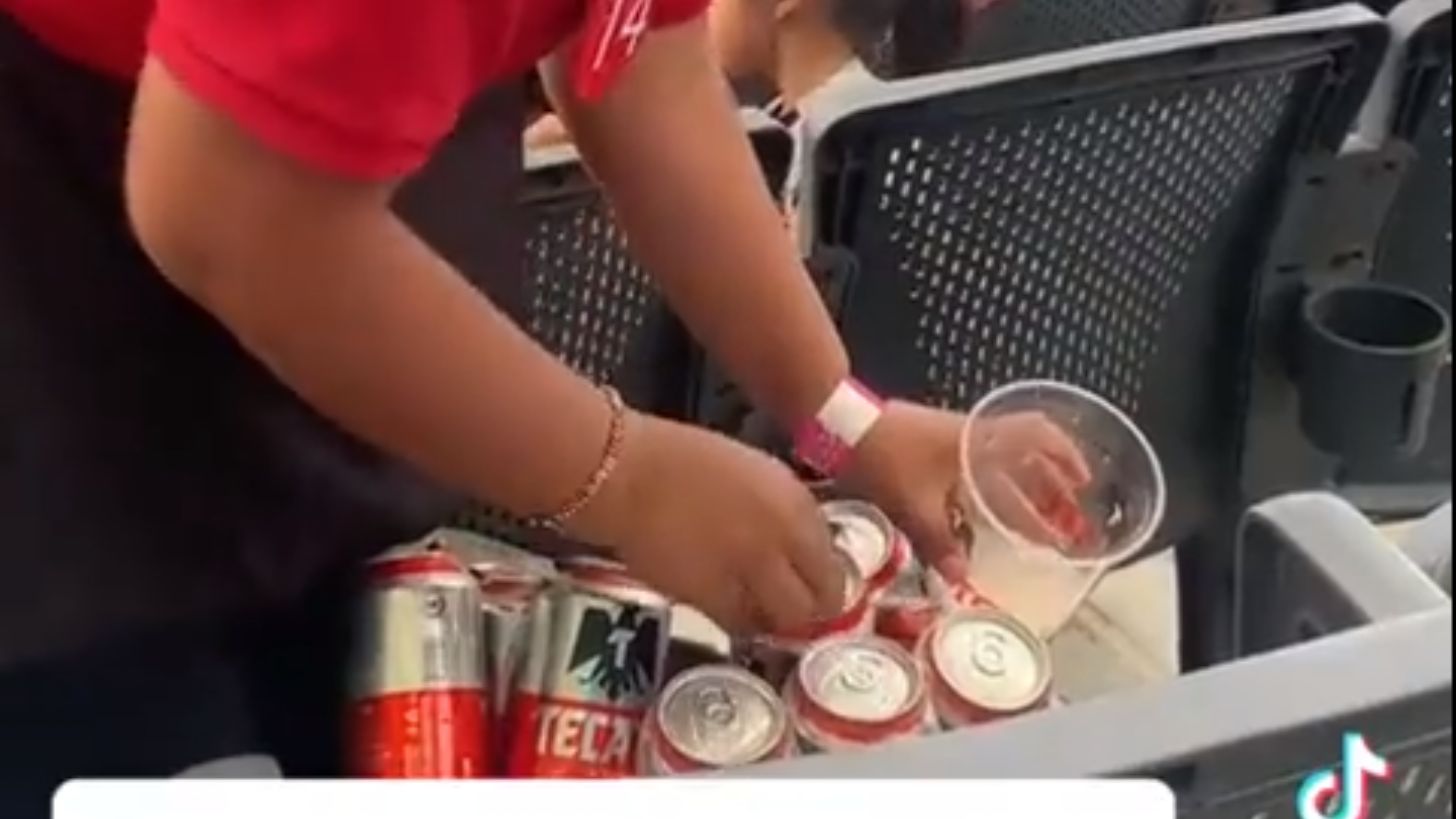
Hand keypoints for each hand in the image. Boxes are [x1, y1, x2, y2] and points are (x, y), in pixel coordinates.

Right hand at [571, 413, 844, 634]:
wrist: (626, 475)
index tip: (816, 577)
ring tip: (764, 608)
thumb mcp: (755, 473)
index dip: (828, 576)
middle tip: (798, 603)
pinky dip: (743, 621)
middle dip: (813, 606)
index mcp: (795, 503)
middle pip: (818, 600)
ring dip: (778, 618)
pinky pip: (741, 624)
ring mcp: (747, 574)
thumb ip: (785, 511)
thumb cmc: (683, 460)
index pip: (834, 562)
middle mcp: (781, 542)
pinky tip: (734, 607)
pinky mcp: (709, 599)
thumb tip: (802, 545)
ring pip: (783, 620)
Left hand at [841, 401, 1091, 577]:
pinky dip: (992, 488)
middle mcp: (975, 437)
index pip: (1039, 436)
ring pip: (1002, 463)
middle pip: (1027, 457)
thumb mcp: (912, 505)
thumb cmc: (884, 457)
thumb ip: (939, 543)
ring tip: (1040, 521)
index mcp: (980, 443)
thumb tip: (959, 580)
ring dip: (1024, 489)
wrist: (840, 422)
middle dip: (1051, 488)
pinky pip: (978, 467)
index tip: (1085, 483)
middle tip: (1070, 519)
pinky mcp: (933, 445)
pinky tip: (986, 514)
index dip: (1067, 458)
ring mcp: (954, 439)